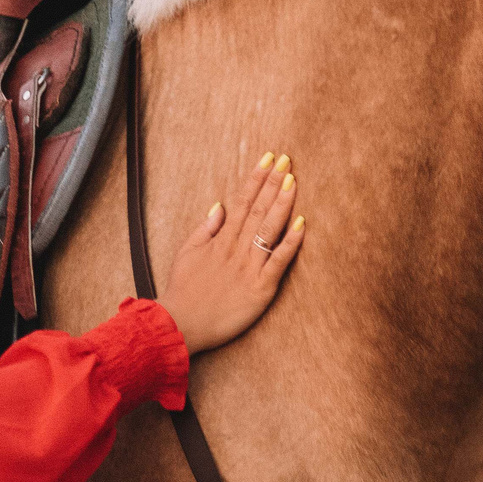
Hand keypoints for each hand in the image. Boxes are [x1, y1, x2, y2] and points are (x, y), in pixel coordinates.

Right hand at [155, 151, 305, 354]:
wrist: (180, 325)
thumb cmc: (182, 291)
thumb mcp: (187, 253)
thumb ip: (205, 229)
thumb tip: (220, 206)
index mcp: (220, 239)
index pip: (241, 201)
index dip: (256, 178)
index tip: (268, 157)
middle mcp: (236, 248)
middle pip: (258, 209)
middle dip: (273, 182)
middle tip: (287, 159)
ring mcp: (249, 267)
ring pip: (269, 229)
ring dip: (283, 203)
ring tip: (293, 180)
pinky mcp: (260, 289)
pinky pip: (278, 261)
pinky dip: (291, 242)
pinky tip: (302, 223)